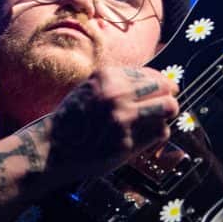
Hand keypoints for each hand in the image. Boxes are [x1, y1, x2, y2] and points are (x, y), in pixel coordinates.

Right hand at [47, 66, 179, 176]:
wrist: (53, 148)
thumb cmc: (74, 118)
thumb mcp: (91, 88)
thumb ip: (119, 83)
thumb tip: (157, 81)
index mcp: (108, 76)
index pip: (151, 74)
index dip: (160, 83)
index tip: (164, 90)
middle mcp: (117, 93)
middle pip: (165, 87)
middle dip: (168, 96)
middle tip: (167, 105)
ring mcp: (123, 117)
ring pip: (169, 106)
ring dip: (168, 113)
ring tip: (161, 119)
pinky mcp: (127, 140)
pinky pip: (160, 131)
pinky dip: (158, 133)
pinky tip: (148, 136)